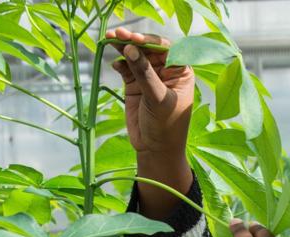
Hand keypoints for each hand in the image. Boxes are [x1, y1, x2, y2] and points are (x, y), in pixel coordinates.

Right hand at [106, 27, 194, 158]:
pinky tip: (115, 63)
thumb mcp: (158, 100)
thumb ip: (145, 74)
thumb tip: (131, 49)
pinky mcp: (135, 84)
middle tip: (117, 34)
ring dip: (123, 47)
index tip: (134, 38)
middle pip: (148, 48)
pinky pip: (126, 67)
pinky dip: (120, 63)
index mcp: (180, 71)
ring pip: (135, 55)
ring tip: (109, 39)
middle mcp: (165, 70)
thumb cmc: (166, 126)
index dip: (150, 40)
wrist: (155, 149)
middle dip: (133, 40)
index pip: (166, 48)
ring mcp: (149, 76)